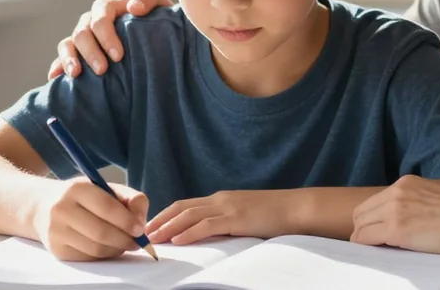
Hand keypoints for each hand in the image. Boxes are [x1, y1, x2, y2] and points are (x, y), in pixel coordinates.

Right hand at [30, 178, 149, 260]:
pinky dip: (104, 255)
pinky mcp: (56, 249)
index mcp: (77, 188)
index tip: (140, 229)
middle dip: (125, 240)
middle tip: (138, 242)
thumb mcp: (106, 188)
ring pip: (96, 248)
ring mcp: (56, 231)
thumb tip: (141, 222)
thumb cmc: (84, 197)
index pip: (107, 207)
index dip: (127, 221)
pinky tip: (109, 247)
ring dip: (117, 249)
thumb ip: (130, 199)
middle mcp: (62, 209)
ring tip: (125, 244)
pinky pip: (88, 257)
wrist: (43, 207)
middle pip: (102, 232)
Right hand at [47, 0, 173, 79]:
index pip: (100, 16)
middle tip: (103, 70)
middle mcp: (91, 21)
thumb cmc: (158, 20)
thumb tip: (134, 8)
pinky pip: (61, 57)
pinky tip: (55, 78)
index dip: (106, 36)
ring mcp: (82, 37)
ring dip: (70, 59)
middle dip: (91, 52)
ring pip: (67, 44)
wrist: (157, 37)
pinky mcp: (77, 53)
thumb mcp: (160, 5)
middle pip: (82, 32)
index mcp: (108, 8)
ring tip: (76, 74)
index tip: (118, 56)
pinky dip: (58, 66)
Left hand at [146, 190, 296, 245]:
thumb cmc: (275, 215)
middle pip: (182, 207)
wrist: (296, 208)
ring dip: (169, 227)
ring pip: (190, 215)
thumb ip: (227, 221)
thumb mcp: (245, 216)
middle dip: (161, 220)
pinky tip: (178, 240)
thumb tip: (211, 235)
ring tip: (154, 238)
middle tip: (143, 233)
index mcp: (222, 199)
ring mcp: (228, 207)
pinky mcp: (237, 218)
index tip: (151, 226)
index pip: (186, 204)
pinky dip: (190, 232)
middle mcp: (221, 199)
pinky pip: (208, 225)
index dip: (166, 214)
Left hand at [350, 176, 439, 254]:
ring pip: (360, 225)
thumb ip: (419, 201)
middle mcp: (397, 193)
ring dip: (364, 238)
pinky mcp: (396, 230)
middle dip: (363, 227)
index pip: (375, 200)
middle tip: (370, 242)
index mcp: (407, 183)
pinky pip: (365, 239)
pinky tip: (375, 252)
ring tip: (374, 249)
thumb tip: (412, 216)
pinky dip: (366, 247)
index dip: (372, 217)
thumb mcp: (438, 195)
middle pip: (362, 212)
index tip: (375, 228)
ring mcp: (394, 210)